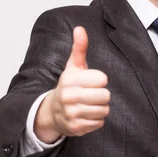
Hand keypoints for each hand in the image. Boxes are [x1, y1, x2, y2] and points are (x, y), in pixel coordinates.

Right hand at [35, 26, 109, 140]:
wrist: (52, 112)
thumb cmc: (68, 86)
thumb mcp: (72, 67)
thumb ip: (79, 48)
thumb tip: (80, 29)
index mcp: (69, 80)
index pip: (102, 79)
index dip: (100, 80)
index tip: (91, 81)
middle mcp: (69, 97)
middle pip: (105, 96)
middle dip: (102, 95)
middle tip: (91, 95)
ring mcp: (71, 114)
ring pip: (104, 110)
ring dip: (100, 108)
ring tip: (89, 105)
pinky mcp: (76, 128)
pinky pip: (99, 123)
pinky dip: (96, 120)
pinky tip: (86, 115)